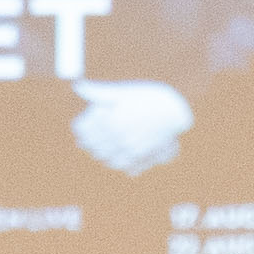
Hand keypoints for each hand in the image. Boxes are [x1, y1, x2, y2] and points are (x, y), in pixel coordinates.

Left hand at [70, 78, 191, 173]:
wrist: (177, 111)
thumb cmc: (149, 97)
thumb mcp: (123, 92)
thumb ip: (98, 92)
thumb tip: (77, 86)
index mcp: (110, 120)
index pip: (83, 130)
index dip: (80, 126)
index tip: (81, 124)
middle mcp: (118, 138)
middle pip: (93, 146)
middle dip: (90, 140)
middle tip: (89, 136)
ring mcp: (130, 151)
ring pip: (107, 159)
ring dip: (103, 153)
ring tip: (105, 145)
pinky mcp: (142, 159)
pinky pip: (125, 167)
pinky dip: (120, 162)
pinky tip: (121, 154)